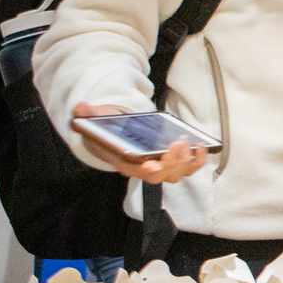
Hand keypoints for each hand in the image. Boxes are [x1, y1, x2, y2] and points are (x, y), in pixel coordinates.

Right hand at [71, 103, 206, 184]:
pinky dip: (197, 159)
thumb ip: (87, 115)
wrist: (116, 136)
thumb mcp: (95, 120)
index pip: (136, 171)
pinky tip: (201, 146)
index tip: (153, 165)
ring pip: (178, 173)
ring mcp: (161, 166)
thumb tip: (81, 108)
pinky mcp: (174, 160)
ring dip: (188, 162)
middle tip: (177, 144)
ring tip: (191, 144)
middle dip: (172, 162)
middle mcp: (144, 168)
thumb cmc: (108, 130)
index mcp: (124, 162)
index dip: (146, 170)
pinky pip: (189, 166)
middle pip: (162, 174)